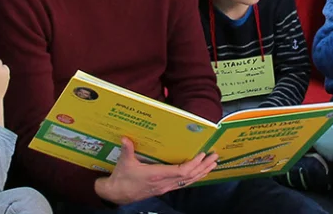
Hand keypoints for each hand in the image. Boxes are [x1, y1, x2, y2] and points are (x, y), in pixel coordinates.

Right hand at [96, 138, 219, 204]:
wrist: (117, 194)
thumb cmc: (122, 179)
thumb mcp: (124, 163)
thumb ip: (127, 150)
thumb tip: (126, 138)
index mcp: (156, 175)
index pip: (181, 171)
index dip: (194, 164)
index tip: (202, 155)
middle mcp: (164, 182)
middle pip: (190, 176)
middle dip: (204, 166)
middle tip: (214, 157)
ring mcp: (165, 187)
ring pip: (189, 181)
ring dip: (202, 172)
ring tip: (212, 164)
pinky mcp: (164, 189)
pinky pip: (183, 184)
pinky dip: (194, 178)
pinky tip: (200, 173)